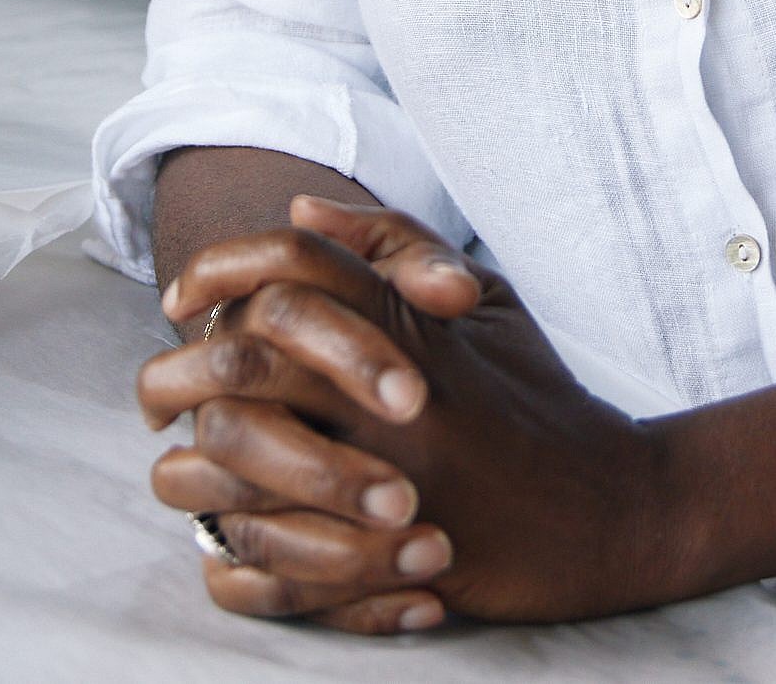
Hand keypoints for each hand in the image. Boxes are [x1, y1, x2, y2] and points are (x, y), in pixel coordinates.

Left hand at [140, 197, 699, 627]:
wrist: (616, 506)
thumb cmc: (539, 398)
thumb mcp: (486, 299)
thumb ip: (393, 246)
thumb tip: (298, 214)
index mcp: (411, 325)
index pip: (294, 267)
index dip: (221, 269)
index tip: (182, 297)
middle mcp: (391, 394)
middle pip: (245, 355)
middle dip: (178, 370)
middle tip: (158, 393)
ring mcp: (390, 476)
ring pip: (241, 459)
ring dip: (193, 468)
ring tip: (181, 472)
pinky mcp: (392, 555)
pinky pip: (278, 560)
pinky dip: (235, 557)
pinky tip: (224, 548)